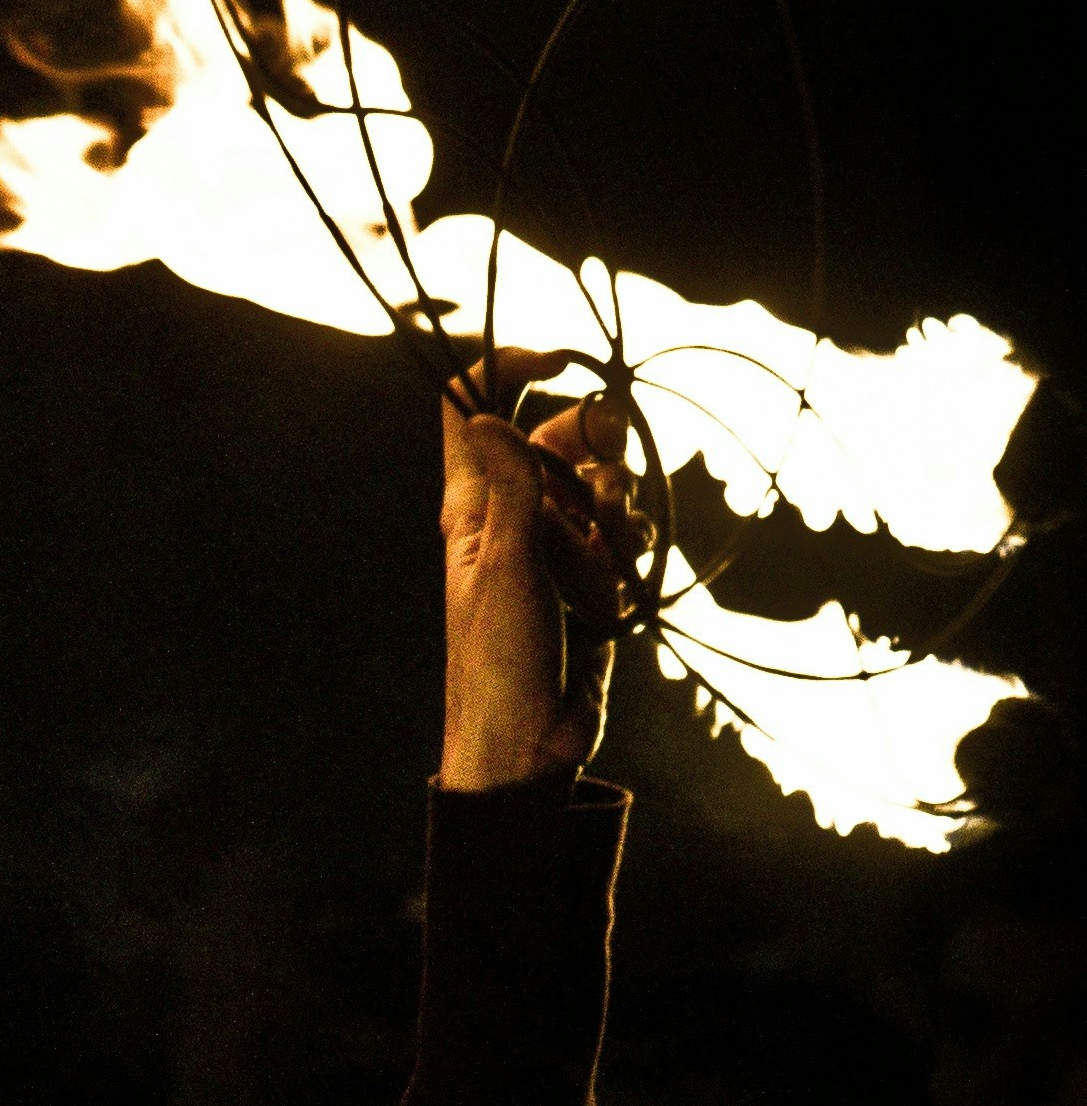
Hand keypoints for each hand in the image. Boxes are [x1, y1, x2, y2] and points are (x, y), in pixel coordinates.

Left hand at [438, 363, 642, 790]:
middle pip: (561, 432)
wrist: (528, 745)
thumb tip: (486, 416)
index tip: (555, 361)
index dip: (505, 368)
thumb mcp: (506, 569)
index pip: (473, 408)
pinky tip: (625, 567)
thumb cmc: (497, 662)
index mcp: (473, 503)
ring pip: (603, 479)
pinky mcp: (593, 575)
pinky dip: (633, 538)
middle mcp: (515, 513)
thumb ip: (511, 489)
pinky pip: (625, 529)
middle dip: (596, 438)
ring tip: (611, 545)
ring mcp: (557, 543)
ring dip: (620, 499)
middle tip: (608, 468)